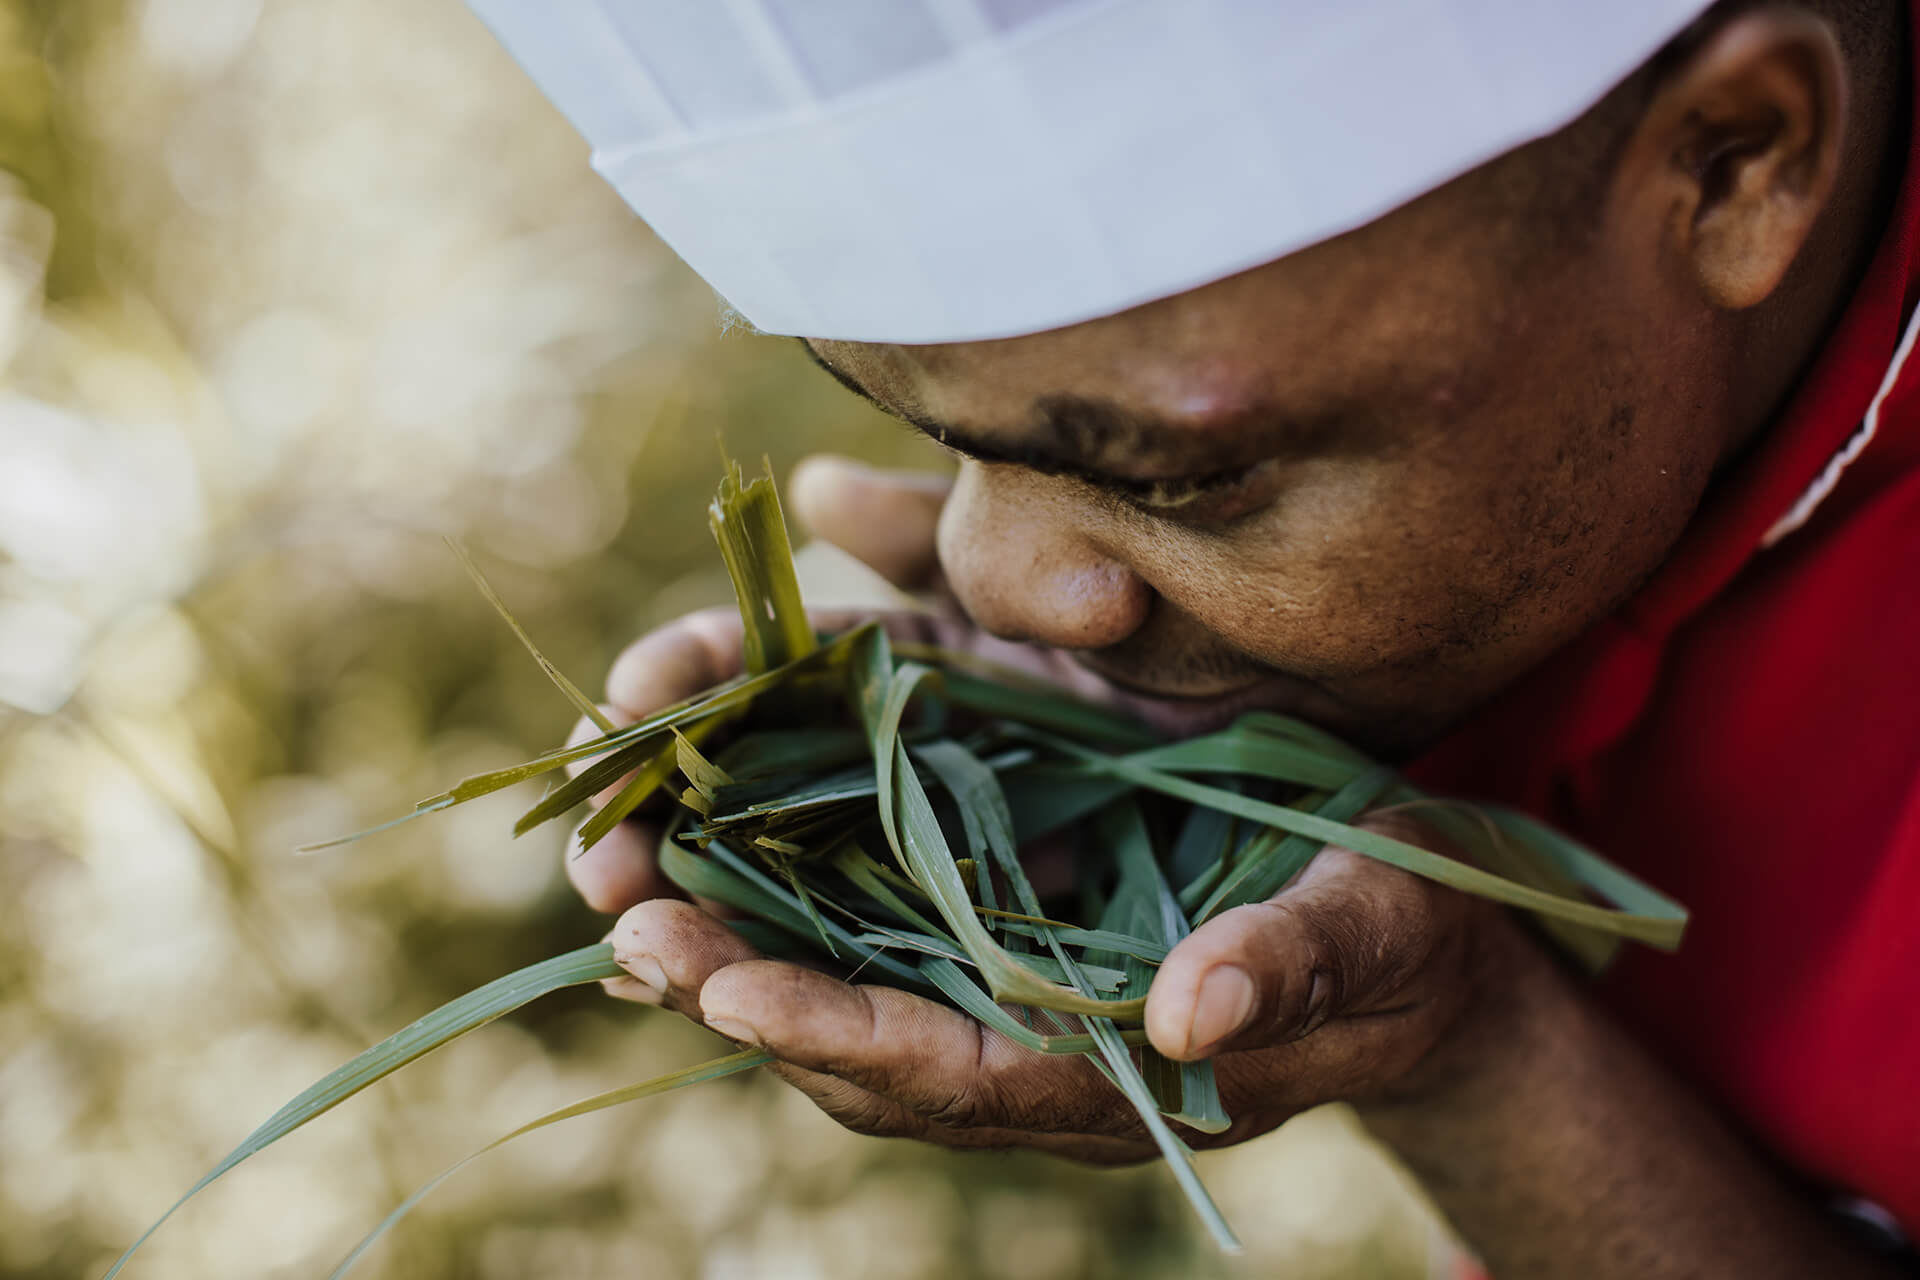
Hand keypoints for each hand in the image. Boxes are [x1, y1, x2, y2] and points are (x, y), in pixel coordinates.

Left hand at [609, 815, 1540, 1160]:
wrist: (1397, 931)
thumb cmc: (1399, 937)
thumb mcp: (1370, 935)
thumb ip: (1290, 968)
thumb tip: (1192, 1012)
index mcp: (1104, 1069)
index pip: (948, 1069)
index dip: (837, 1035)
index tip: (727, 990)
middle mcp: (1027, 1035)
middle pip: (856, 1034)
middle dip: (735, 985)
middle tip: (621, 929)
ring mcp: (1003, 971)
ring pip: (840, 972)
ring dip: (725, 927)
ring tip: (614, 871)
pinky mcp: (997, 901)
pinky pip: (865, 908)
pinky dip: (777, 870)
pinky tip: (699, 821)